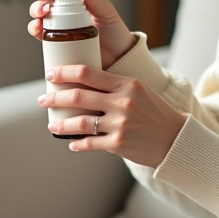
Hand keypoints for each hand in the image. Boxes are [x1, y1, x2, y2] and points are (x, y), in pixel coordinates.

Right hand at [27, 0, 137, 68]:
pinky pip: (40, 31)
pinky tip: (38, 27)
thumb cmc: (114, 31)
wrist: (117, 57)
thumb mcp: (107, 12)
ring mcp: (60, 23)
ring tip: (43, 12)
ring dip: (36, 8)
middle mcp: (66, 7)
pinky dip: (35, 28)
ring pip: (40, 10)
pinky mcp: (56, 38)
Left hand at [38, 64, 186, 167]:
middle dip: (54, 97)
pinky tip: (71, 144)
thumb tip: (84, 85)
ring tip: (52, 124)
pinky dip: (77, 144)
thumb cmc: (155, 113)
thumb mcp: (139, 91)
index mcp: (127, 84)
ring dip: (61, 124)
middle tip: (43, 99)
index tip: (51, 74)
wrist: (175, 139)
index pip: (87, 73)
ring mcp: (119, 124)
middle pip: (77, 96)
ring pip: (79, 123)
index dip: (64, 73)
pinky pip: (89, 143)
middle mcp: (122, 102)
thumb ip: (115, 86)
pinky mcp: (118, 144)